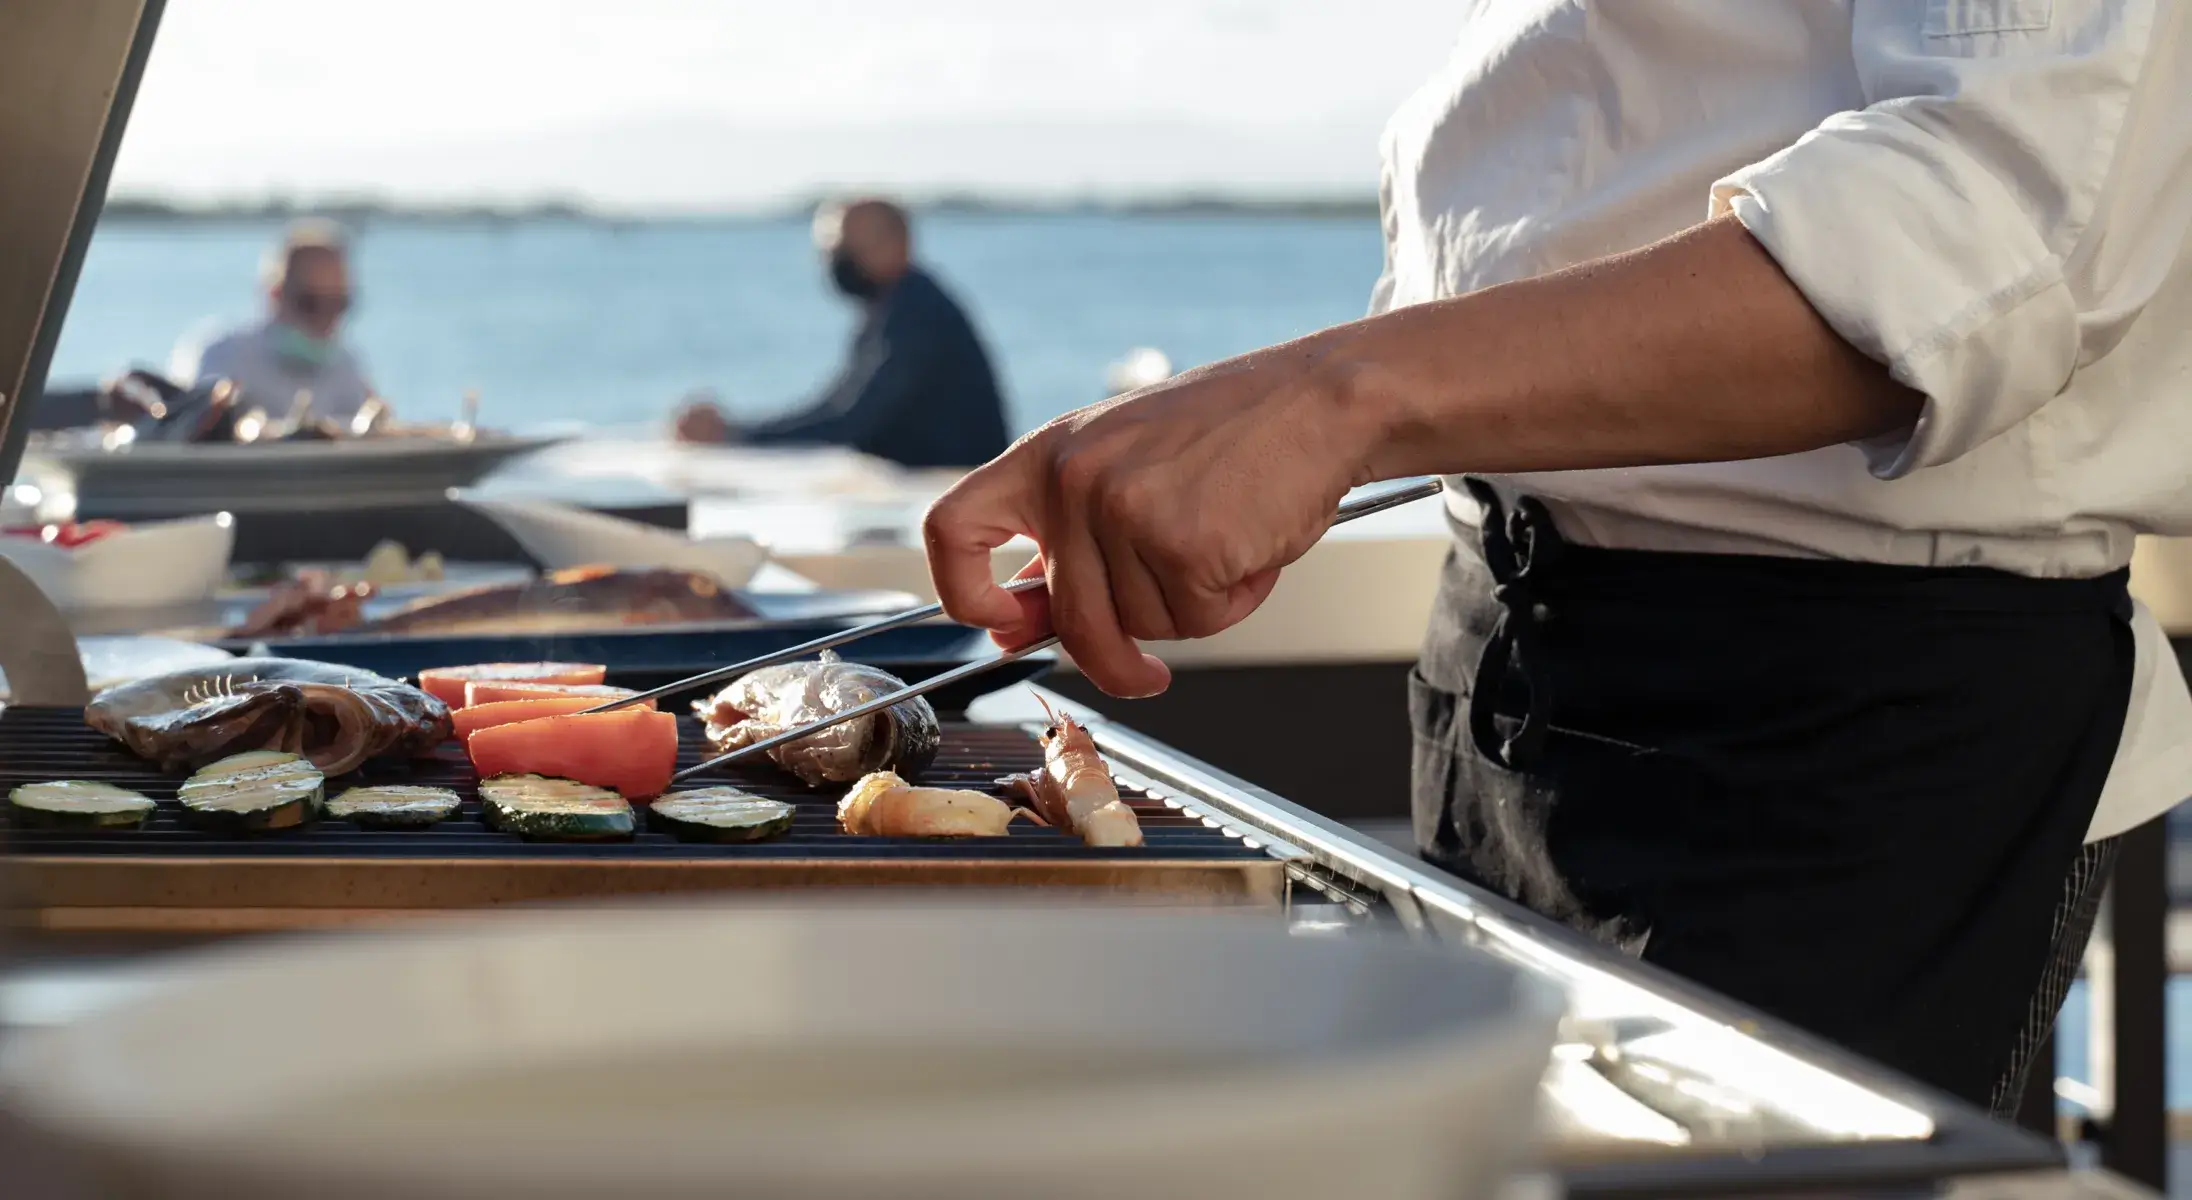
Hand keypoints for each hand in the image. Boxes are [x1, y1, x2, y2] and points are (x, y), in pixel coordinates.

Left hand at [923, 338, 1389, 697]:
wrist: (1320, 398)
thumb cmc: (1231, 434)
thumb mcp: (1126, 463)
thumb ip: (1071, 538)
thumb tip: (1016, 624)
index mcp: (1048, 455)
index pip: (953, 528)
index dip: (962, 592)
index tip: (999, 624)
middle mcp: (1074, 480)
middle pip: (1071, 620)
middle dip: (1114, 660)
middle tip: (1147, 671)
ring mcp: (1125, 510)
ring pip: (1142, 626)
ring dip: (1193, 609)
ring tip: (1227, 539)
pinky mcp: (1184, 543)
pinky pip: (1199, 621)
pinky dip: (1234, 600)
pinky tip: (1253, 543)